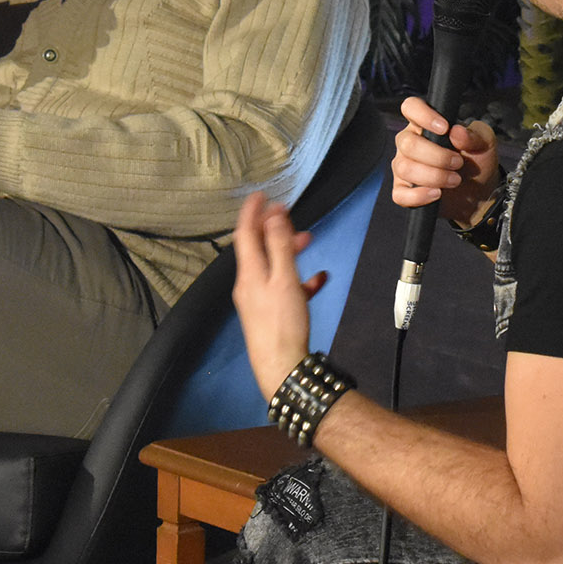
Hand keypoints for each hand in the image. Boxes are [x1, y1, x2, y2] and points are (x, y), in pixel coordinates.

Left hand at [230, 192, 330, 398]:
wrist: (282, 368)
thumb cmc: (283, 323)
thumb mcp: (284, 279)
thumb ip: (279, 246)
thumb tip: (273, 217)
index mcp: (249, 272)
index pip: (244, 233)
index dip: (251, 212)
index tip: (261, 195)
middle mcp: (249, 284)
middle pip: (258, 248)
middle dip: (274, 229)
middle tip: (290, 215)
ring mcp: (258, 300)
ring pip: (272, 266)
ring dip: (288, 251)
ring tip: (308, 241)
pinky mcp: (270, 314)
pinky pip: (283, 288)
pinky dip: (298, 278)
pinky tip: (318, 279)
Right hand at [391, 96, 499, 228]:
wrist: (479, 193)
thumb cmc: (477, 161)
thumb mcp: (485, 143)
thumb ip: (475, 135)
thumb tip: (456, 132)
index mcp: (426, 124)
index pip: (411, 107)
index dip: (423, 115)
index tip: (444, 128)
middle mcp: (410, 142)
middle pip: (408, 144)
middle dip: (437, 156)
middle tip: (458, 163)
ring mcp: (405, 167)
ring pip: (405, 168)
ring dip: (434, 176)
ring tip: (455, 180)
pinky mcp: (404, 191)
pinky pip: (400, 194)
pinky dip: (419, 196)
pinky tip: (437, 194)